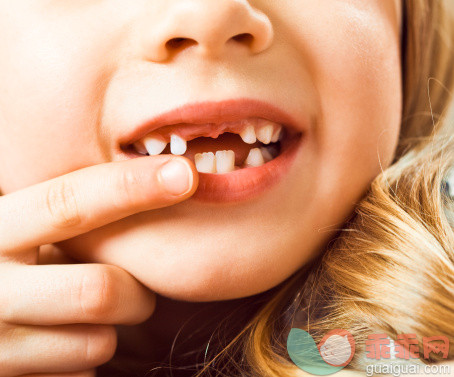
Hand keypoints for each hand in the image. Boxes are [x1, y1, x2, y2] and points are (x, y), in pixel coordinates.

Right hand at [0, 156, 197, 375]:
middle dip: (136, 294)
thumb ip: (64, 216)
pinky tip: (62, 345)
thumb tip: (154, 183)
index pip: (66, 204)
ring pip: (99, 342)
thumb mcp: (20, 233)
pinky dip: (85, 362)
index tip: (184, 174)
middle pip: (99, 290)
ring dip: (109, 331)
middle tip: (137, 290)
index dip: (130, 187)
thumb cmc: (13, 269)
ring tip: (86, 318)